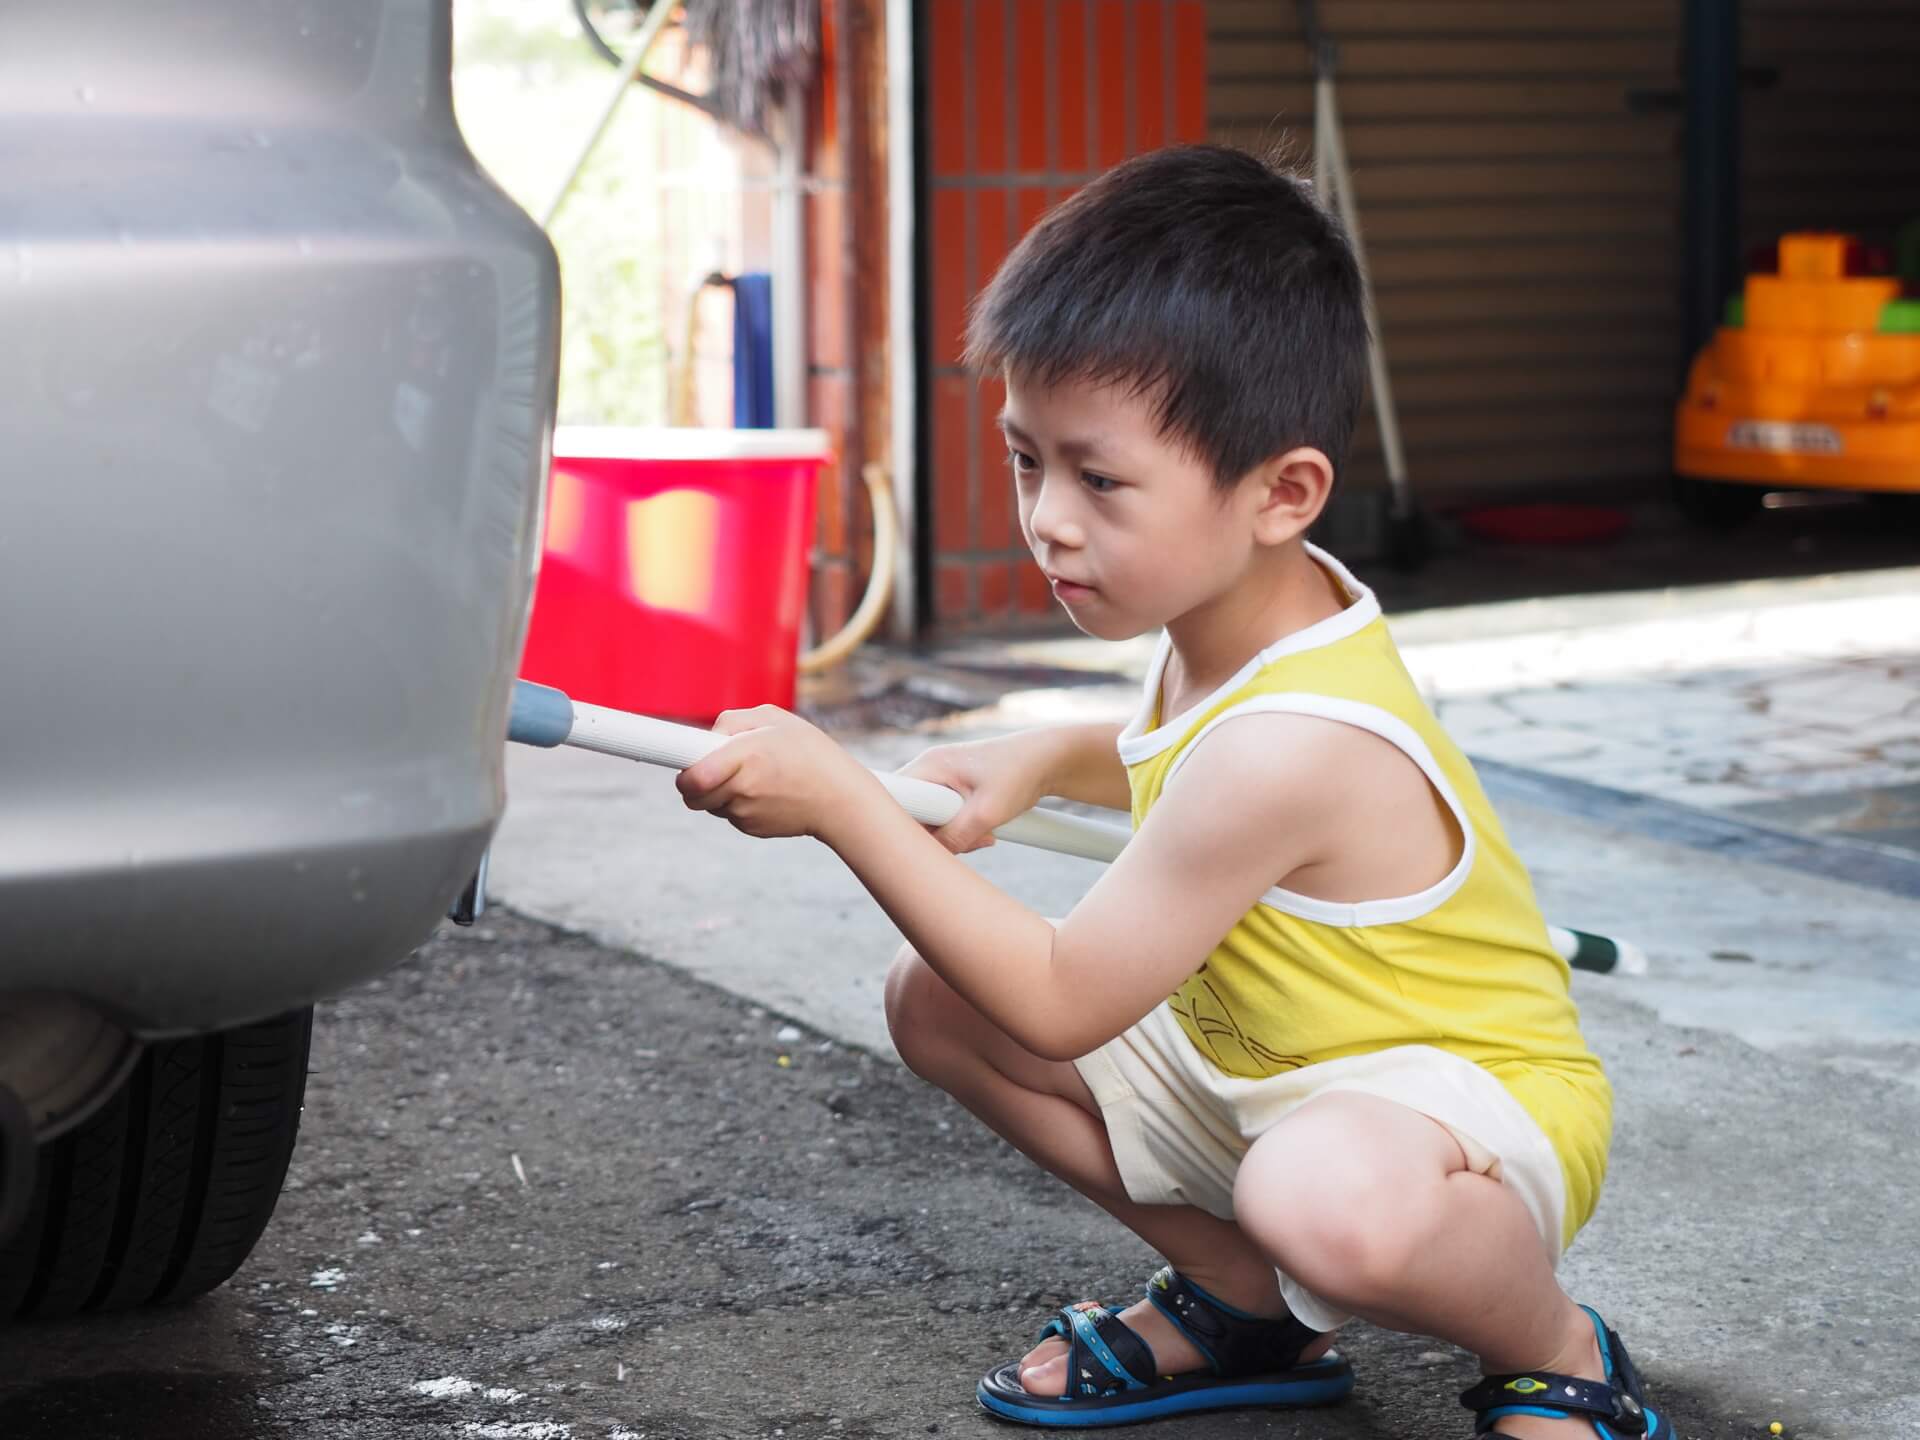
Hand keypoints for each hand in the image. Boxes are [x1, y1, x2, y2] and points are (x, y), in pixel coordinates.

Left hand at [675, 706, 872, 840]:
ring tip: (751, 774)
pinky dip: (738, 803)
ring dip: (719, 790)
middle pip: (692, 794)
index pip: (692, 776)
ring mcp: (745, 814)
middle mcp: (742, 790)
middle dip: (694, 780)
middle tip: (711, 765)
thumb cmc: (812, 754)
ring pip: (710, 803)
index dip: (682, 771)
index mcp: (746, 758)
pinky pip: (730, 814)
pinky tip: (765, 791)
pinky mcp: (751, 829)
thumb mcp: (775, 720)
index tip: (680, 762)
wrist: (842, 800)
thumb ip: (734, 721)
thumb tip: (707, 737)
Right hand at [895, 733, 1053, 853]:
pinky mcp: (953, 794)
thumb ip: (956, 836)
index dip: (898, 823)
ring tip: (985, 835)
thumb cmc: (1021, 773)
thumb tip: (932, 857)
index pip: (892, 797)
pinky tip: (986, 834)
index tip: (919, 840)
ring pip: (929, 823)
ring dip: (954, 838)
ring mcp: (940, 782)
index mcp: (930, 764)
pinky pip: (944, 822)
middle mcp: (929, 770)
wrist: (1050, 761)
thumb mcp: (988, 811)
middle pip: (909, 814)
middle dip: (933, 836)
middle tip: (965, 841)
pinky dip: (962, 834)